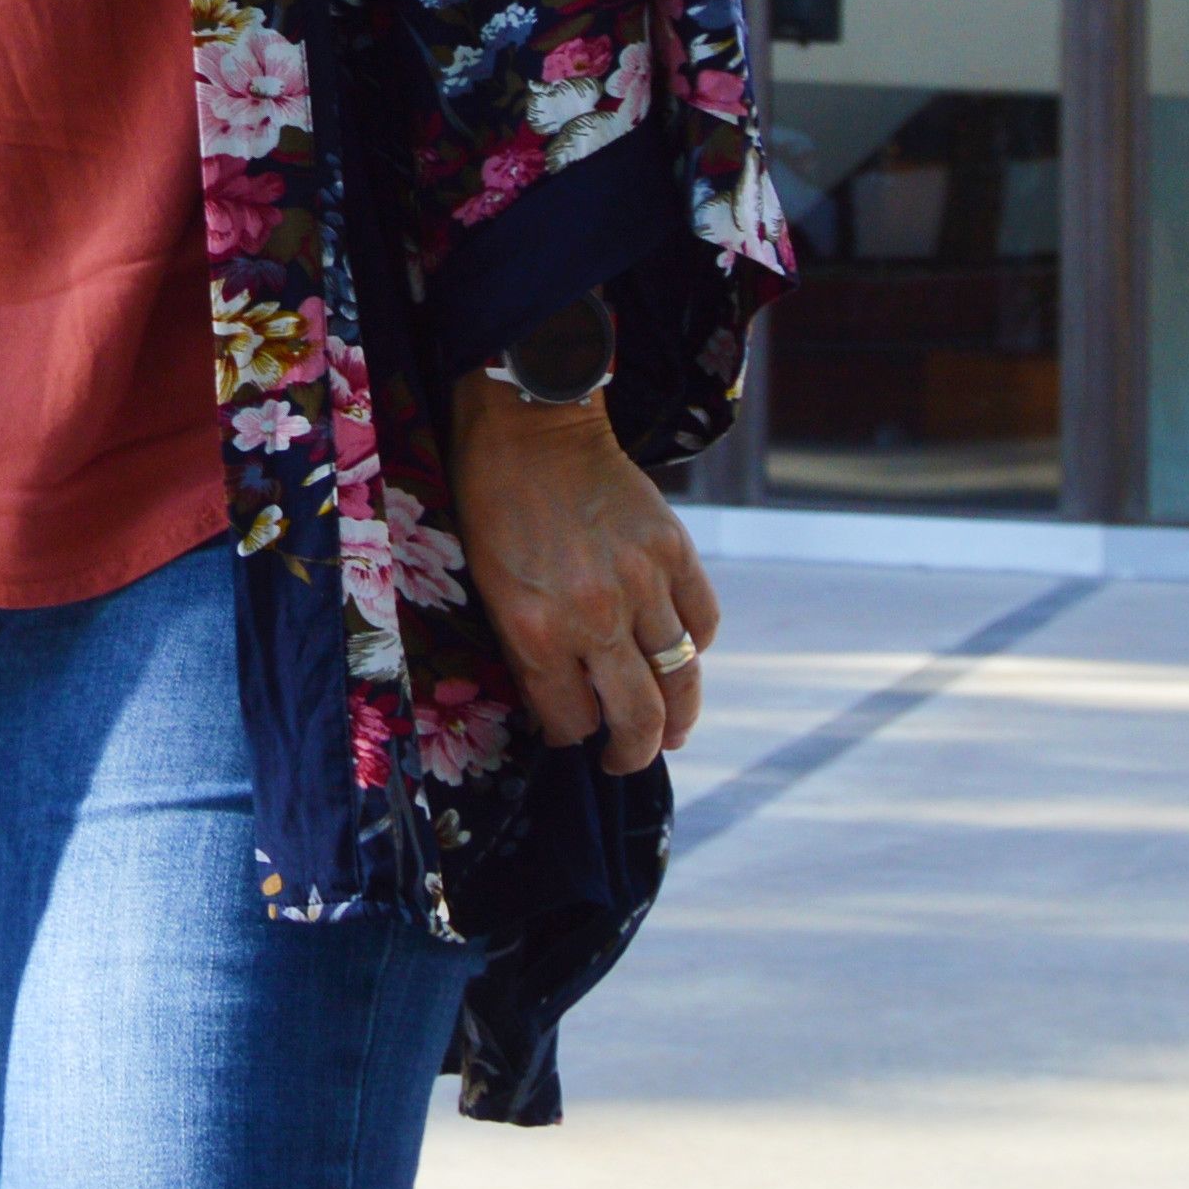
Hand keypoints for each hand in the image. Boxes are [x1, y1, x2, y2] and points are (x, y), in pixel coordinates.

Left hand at [446, 388, 720, 774]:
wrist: (531, 426)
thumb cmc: (491, 506)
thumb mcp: (486, 587)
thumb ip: (526, 649)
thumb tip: (560, 706)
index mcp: (536, 629)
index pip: (571, 720)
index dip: (571, 737)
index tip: (571, 736)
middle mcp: (595, 616)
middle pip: (638, 717)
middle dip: (634, 754)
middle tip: (626, 762)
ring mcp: (643, 583)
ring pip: (681, 679)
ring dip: (679, 718)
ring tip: (671, 732)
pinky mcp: (675, 551)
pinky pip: (702, 622)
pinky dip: (696, 647)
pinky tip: (681, 658)